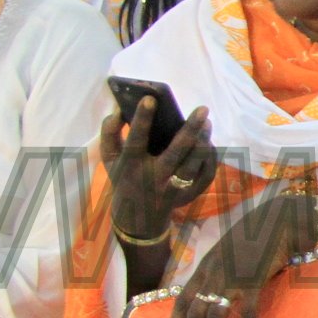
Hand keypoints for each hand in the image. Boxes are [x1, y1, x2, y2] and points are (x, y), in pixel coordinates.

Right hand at [104, 97, 214, 245]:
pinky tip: (208, 142)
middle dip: (190, 130)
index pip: (135, 141)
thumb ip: (109, 133)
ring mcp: (173, 189)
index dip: (141, 120)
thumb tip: (120, 111)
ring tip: (207, 123)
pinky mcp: (188, 196)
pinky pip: (204, 175)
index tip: (150, 98)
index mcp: (131, 166)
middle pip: (175, 153)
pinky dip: (209, 158)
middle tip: (203, 109)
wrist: (138, 218)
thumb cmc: (124, 178)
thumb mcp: (109, 159)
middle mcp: (153, 178)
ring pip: (193, 164)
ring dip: (203, 143)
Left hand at [164, 188, 316, 317]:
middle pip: (195, 314)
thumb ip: (216, 272)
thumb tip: (210, 295)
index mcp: (204, 268)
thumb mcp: (226, 253)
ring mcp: (232, 279)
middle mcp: (213, 275)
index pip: (181, 300)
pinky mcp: (253, 283)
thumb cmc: (255, 237)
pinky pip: (247, 315)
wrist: (278, 222)